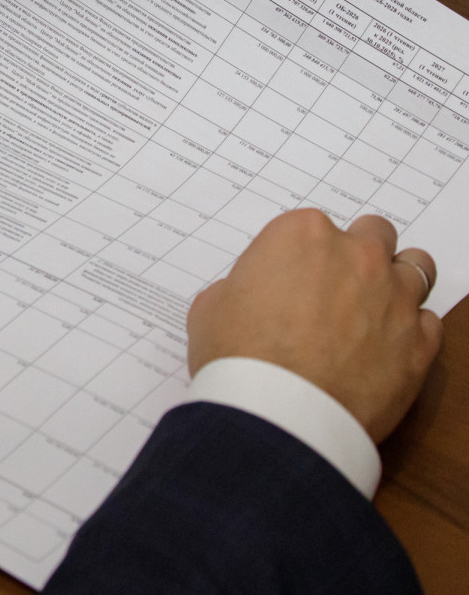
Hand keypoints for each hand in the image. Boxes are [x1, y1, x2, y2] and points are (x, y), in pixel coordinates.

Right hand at [187, 209, 441, 442]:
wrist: (278, 413)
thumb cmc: (236, 354)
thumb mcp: (212, 306)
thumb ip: (243, 287)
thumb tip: (255, 300)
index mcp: (302, 235)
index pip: (311, 227)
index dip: (299, 255)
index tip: (289, 278)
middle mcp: (357, 256)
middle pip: (375, 233)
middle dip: (358, 255)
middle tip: (335, 286)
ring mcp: (395, 297)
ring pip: (416, 268)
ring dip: (396, 283)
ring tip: (372, 310)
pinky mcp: (420, 344)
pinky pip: (429, 323)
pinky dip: (411, 330)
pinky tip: (385, 348)